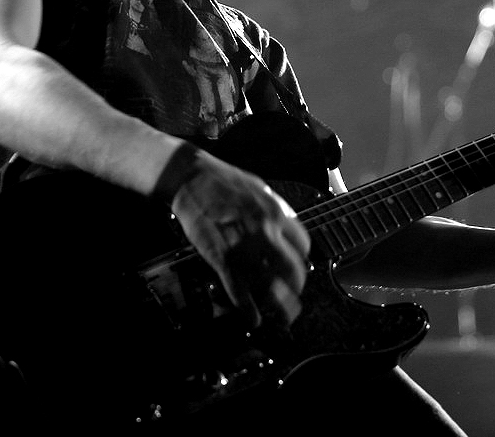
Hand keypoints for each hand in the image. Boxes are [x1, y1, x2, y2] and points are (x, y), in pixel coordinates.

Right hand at [166, 151, 310, 328]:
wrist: (191, 176)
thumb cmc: (223, 181)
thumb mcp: (260, 189)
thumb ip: (275, 210)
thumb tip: (287, 226)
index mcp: (277, 213)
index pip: (303, 245)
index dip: (302, 260)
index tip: (298, 267)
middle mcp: (265, 231)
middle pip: (292, 269)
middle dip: (297, 288)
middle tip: (295, 298)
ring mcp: (243, 245)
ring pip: (269, 284)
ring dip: (280, 306)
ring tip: (285, 318)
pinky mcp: (219, 256)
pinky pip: (238, 288)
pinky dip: (247, 308)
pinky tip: (254, 319)